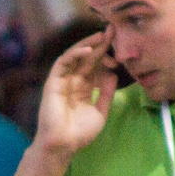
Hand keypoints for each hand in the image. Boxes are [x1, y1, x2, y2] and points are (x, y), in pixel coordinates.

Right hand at [37, 29, 118, 156]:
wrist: (63, 144)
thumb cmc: (80, 133)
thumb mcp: (101, 111)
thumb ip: (107, 93)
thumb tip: (114, 74)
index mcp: (84, 89)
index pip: (96, 67)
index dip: (107, 56)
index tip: (120, 50)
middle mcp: (73, 82)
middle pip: (88, 59)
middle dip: (100, 44)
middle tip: (113, 30)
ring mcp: (63, 80)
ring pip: (75, 57)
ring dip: (88, 45)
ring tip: (102, 36)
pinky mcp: (53, 81)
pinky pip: (63, 63)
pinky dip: (75, 54)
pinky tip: (89, 50)